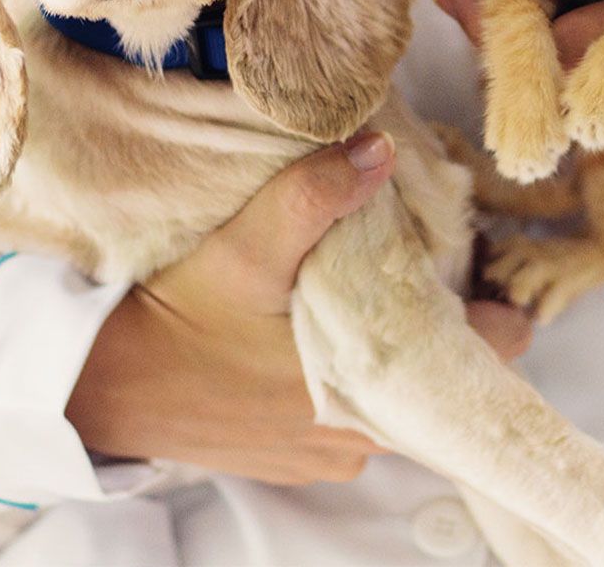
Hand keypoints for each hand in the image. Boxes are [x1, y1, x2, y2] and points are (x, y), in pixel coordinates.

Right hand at [66, 132, 532, 483]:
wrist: (104, 389)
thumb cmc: (179, 320)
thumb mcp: (245, 248)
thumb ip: (313, 197)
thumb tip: (380, 150)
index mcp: (375, 389)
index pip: (491, 352)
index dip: (499, 300)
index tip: (484, 253)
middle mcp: (365, 437)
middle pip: (445, 367)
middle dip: (444, 310)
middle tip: (425, 249)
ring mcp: (332, 451)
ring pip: (400, 387)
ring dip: (397, 336)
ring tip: (375, 276)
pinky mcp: (300, 453)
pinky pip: (358, 405)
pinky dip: (357, 362)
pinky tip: (327, 320)